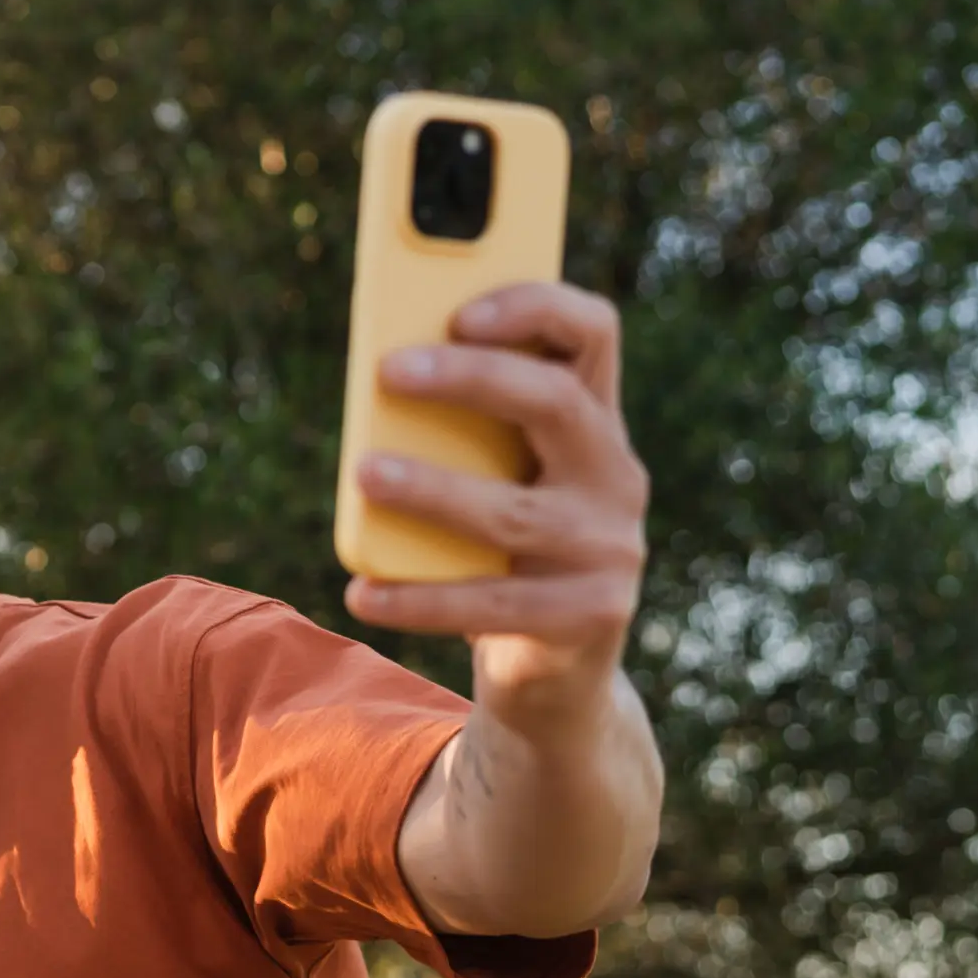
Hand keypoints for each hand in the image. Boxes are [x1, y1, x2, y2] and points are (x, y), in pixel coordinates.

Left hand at [345, 281, 649, 732]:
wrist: (555, 669)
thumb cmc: (503, 555)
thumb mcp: (495, 481)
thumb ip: (461, 435)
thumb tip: (374, 395)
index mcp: (594, 423)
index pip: (591, 333)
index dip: (533, 308)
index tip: (459, 309)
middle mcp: (615, 476)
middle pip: (557, 403)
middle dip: (473, 378)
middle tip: (389, 370)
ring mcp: (610, 548)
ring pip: (515, 512)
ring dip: (433, 488)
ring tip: (365, 473)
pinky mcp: (588, 615)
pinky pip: (491, 602)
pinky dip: (417, 598)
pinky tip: (362, 590)